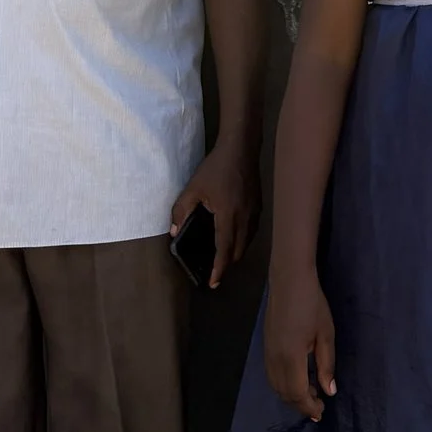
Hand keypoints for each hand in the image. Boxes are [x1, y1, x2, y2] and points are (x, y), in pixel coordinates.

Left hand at [171, 139, 257, 289]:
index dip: (219, 270)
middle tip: (215, 271)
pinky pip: (252, 231)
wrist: (241, 148)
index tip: (213, 283)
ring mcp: (254, 213)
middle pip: (239, 251)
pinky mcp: (258, 206)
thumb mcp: (193, 188)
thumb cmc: (215, 168)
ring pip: (247, 243)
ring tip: (223, 257)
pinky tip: (234, 237)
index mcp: (228, 217)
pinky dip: (243, 241)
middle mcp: (245, 219)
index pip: (224, 251)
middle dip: (227, 264)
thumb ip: (181, 211)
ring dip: (236, 253)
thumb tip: (173, 232)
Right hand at [264, 261, 336, 421]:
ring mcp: (267, 353)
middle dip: (300, 404)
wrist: (289, 281)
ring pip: (276, 386)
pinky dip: (283, 385)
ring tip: (310, 395)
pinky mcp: (265, 346)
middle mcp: (274, 359)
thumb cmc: (312, 305)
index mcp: (291, 357)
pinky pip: (272, 375)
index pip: (297, 393)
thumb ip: (326, 365)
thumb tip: (329, 391)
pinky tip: (297, 380)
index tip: (322, 411)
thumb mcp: (326, 335)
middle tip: (318, 406)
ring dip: (291, 396)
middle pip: (284, 393)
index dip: (309, 406)